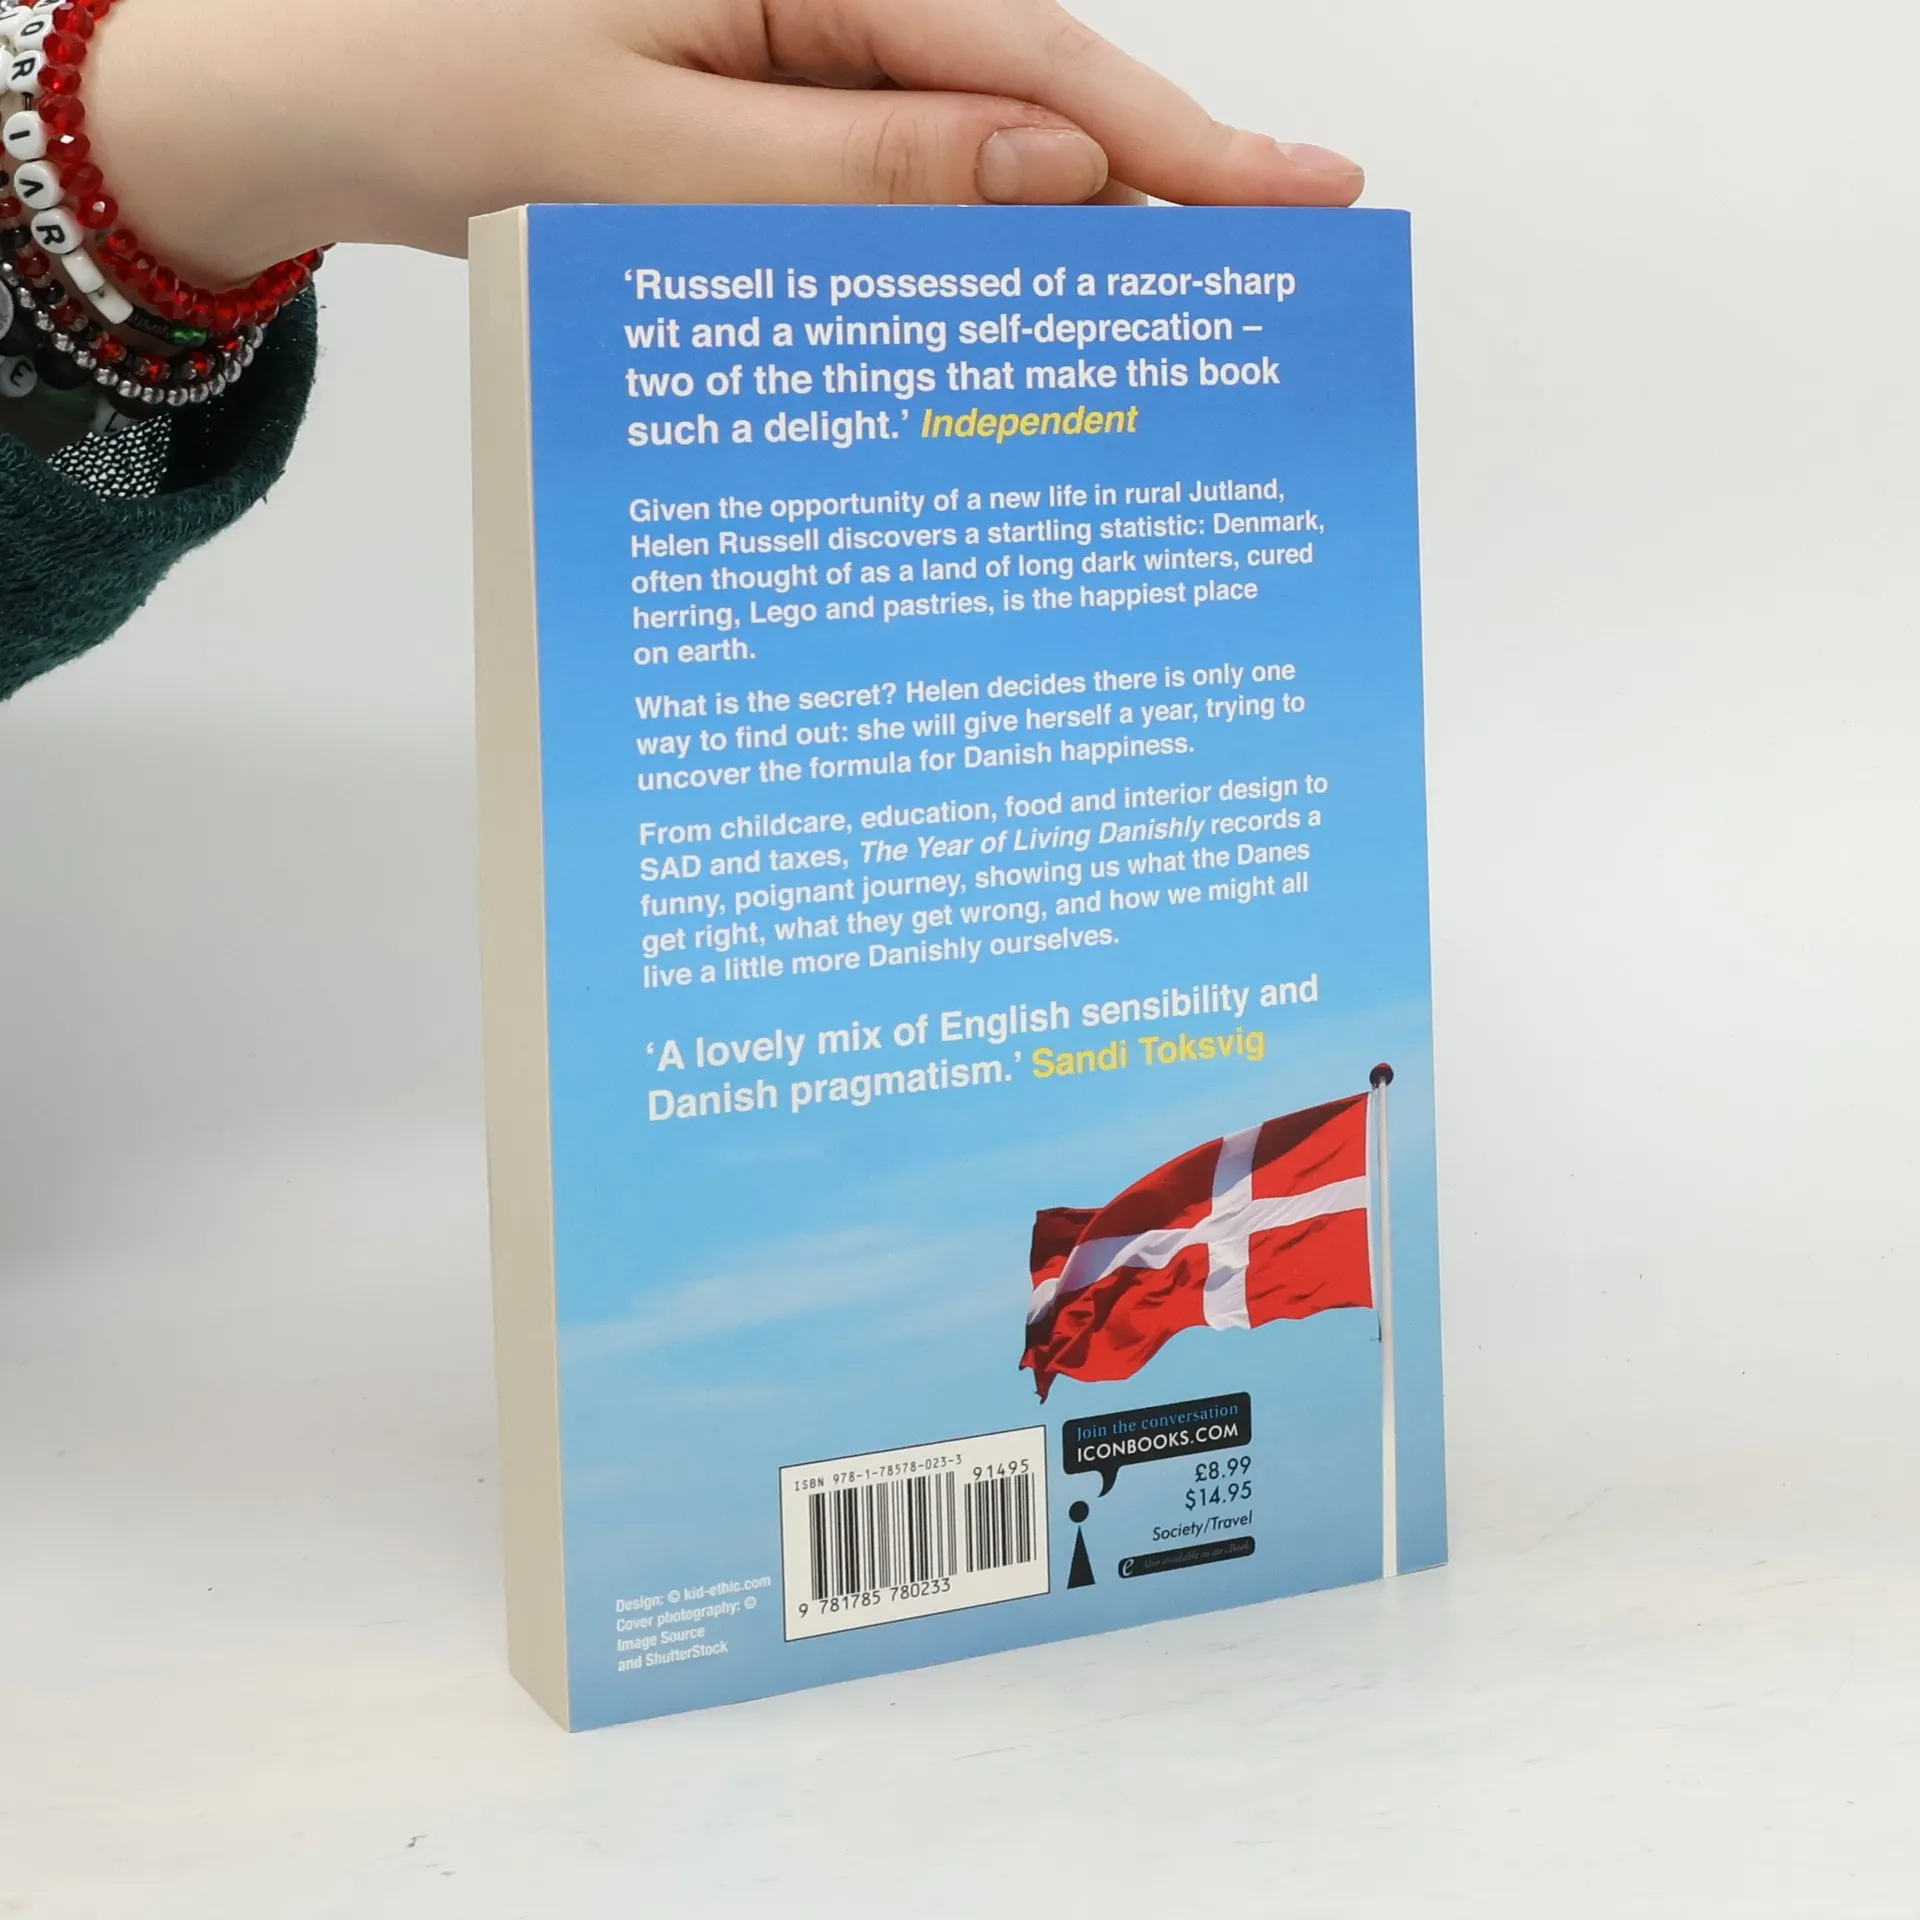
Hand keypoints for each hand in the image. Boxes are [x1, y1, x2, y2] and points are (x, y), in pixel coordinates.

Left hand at [82, 0, 1363, 286]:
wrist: (306, 91)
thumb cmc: (436, 83)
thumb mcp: (648, 148)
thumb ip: (855, 166)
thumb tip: (1050, 173)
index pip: (1028, 51)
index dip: (1170, 138)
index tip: (1299, 195)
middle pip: (1026, 87)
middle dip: (1147, 188)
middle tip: (1270, 282)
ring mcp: (795, 48)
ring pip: (968, 139)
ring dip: (1056, 231)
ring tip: (1168, 323)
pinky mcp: (767, 106)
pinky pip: (888, 172)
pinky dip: (949, 245)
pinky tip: (1007, 307)